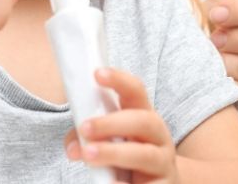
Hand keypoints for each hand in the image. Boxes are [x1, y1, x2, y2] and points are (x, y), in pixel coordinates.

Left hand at [63, 68, 178, 183]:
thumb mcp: (110, 141)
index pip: (136, 91)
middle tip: (85, 128)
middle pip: (142, 120)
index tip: (97, 74)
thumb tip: (73, 146)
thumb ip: (87, 136)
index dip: (119, 80)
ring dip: (114, 153)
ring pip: (145, 154)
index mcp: (143, 116)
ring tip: (88, 155)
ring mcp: (163, 162)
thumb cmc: (126, 158)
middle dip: (111, 123)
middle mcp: (159, 136)